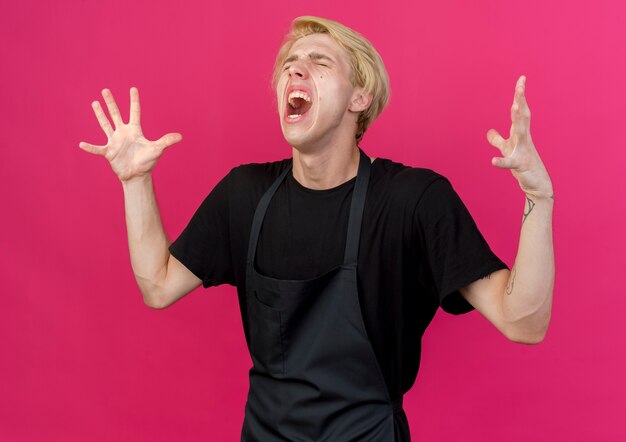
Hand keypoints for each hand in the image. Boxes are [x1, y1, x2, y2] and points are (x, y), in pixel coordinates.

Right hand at [79, 87, 181, 182]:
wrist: (137, 175)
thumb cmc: (147, 162)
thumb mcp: (157, 149)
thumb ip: (166, 141)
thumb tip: (181, 136)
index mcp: (135, 130)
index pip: (135, 112)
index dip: (134, 101)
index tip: (133, 88)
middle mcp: (123, 133)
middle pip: (116, 114)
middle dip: (111, 103)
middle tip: (105, 90)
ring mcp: (115, 141)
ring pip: (105, 125)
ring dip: (100, 115)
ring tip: (94, 103)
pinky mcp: (108, 152)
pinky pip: (97, 149)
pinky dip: (90, 147)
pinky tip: (82, 144)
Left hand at [487, 76, 552, 198]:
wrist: (536, 184)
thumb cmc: (523, 164)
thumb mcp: (507, 149)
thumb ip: (498, 139)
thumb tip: (489, 131)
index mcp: (520, 133)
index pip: (520, 111)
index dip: (520, 95)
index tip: (522, 78)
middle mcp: (524, 139)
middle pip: (523, 116)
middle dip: (521, 100)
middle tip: (521, 85)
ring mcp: (523, 151)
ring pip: (521, 133)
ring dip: (518, 119)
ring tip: (514, 106)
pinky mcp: (520, 165)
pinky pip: (510, 163)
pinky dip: (501, 162)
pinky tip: (493, 161)